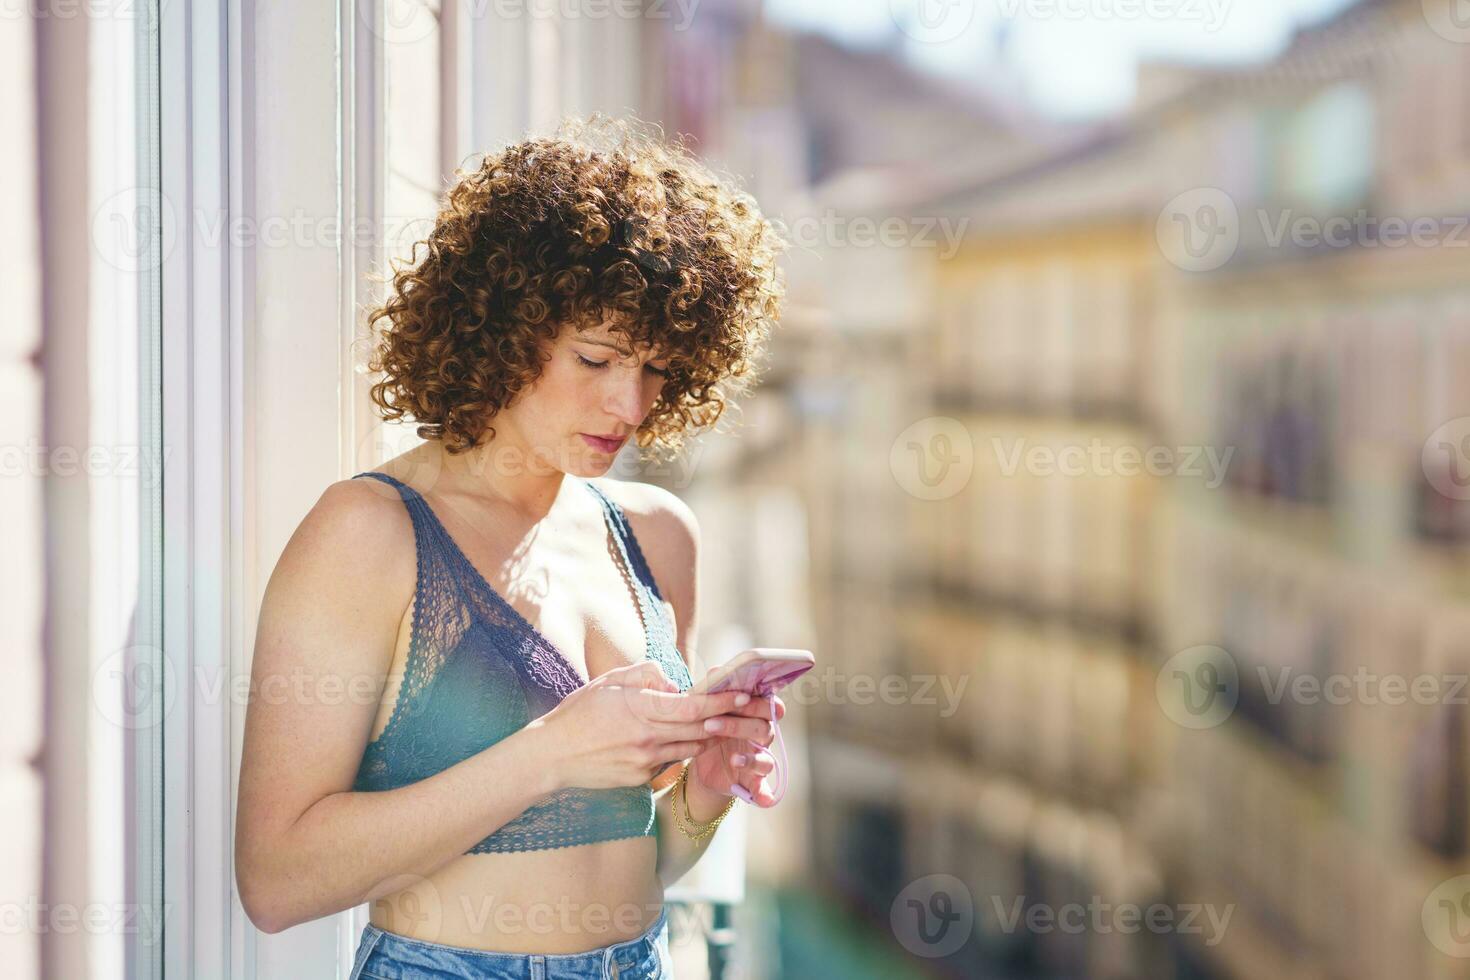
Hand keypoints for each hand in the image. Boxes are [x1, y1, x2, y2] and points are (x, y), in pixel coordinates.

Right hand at [535, 660, 750, 791]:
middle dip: (737, 723)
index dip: (722, 701)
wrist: (551, 757)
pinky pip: (673, 761)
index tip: (746, 694)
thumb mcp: (610, 681)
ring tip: (749, 730)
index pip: (691, 707)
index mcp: (639, 711)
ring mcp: (645, 763)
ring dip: (720, 739)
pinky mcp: (641, 779)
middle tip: (768, 717)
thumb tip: (676, 683)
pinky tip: (707, 743)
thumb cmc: (578, 713)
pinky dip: (690, 750)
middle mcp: (646, 740)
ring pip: (693, 748)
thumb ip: (647, 675)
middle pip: (702, 731)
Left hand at [688, 686, 785, 807]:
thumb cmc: (710, 727)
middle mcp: (762, 735)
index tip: (739, 696)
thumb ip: (715, 690)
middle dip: (740, 724)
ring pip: (766, 757)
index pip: (769, 703)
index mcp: (754, 714)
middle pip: (764, 728)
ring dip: (750, 757)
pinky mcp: (753, 782)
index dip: (757, 700)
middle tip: (712, 722)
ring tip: (732, 758)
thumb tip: (716, 671)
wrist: (702, 763)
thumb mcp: (708, 709)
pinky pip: (765, 789)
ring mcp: (759, 759)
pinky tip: (763, 799)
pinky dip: (766, 794)